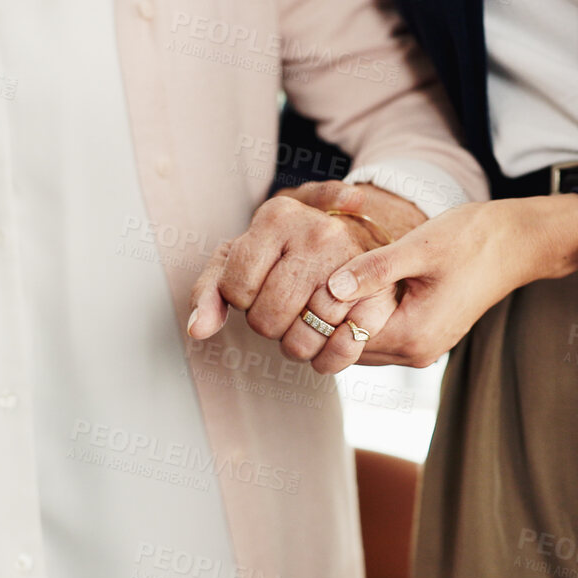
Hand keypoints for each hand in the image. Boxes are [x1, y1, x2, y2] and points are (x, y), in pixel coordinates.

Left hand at [186, 181, 425, 373]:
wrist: (349, 240)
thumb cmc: (281, 254)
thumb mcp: (240, 257)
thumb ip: (210, 291)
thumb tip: (198, 329)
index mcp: (277, 216)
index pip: (236, 290)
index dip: (240, 299)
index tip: (255, 285)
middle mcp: (318, 233)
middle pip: (267, 319)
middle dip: (267, 324)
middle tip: (281, 307)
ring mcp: (352, 264)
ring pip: (301, 341)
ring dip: (296, 344)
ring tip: (302, 322)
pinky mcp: (379, 296)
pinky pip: (341, 351)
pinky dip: (327, 360)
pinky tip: (324, 346)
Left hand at [323, 195, 577, 369]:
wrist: (517, 243)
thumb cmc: (472, 239)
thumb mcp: (420, 247)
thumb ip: (375, 269)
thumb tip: (332, 287)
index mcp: (413, 336)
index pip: (345, 340)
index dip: (319, 315)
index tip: (299, 284)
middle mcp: (417, 352)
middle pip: (349, 349)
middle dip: (325, 322)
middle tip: (300, 284)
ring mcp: (422, 347)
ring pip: (362, 345)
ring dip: (343, 321)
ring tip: (320, 285)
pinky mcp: (426, 335)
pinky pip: (380, 336)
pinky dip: (362, 318)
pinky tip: (350, 289)